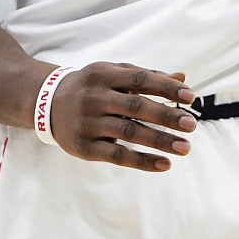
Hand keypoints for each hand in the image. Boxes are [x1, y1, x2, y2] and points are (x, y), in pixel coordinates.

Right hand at [47, 63, 197, 171]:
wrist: (47, 104)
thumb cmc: (92, 87)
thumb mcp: (114, 74)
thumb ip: (147, 76)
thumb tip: (183, 78)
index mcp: (104, 74)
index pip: (140, 79)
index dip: (166, 87)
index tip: (190, 97)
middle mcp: (95, 97)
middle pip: (136, 106)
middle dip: (166, 116)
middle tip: (191, 125)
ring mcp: (88, 123)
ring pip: (129, 133)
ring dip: (160, 141)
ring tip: (185, 147)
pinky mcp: (85, 147)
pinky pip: (117, 155)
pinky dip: (142, 161)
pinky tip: (164, 164)